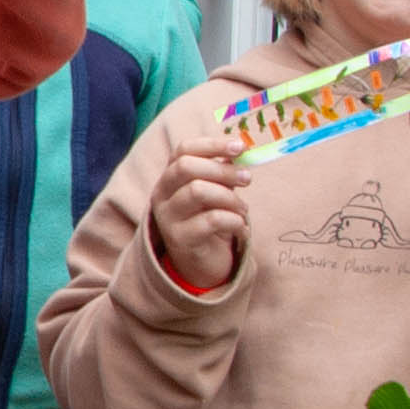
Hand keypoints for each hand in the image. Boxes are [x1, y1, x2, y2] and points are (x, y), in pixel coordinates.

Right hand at [149, 126, 250, 290]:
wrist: (201, 264)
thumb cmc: (209, 221)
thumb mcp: (215, 191)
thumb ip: (222, 171)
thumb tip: (241, 150)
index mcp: (169, 177)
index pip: (183, 150)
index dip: (212, 145)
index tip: (240, 147)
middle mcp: (162, 195)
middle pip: (187, 168)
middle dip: (223, 170)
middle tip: (248, 179)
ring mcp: (168, 218)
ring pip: (198, 191)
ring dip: (230, 197)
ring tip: (243, 209)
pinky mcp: (180, 239)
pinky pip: (211, 220)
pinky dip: (234, 220)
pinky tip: (240, 227)